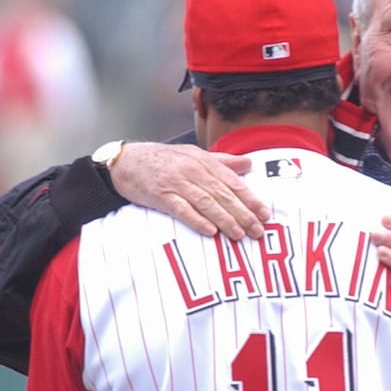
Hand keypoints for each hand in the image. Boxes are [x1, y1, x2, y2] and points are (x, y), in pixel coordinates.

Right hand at [110, 142, 269, 238]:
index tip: (265, 214)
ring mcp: (176, 182)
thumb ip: (222, 163)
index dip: (250, 199)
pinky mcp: (160, 195)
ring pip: (206, 202)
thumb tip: (249, 165)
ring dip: (225, 219)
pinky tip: (211, 232)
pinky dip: (197, 220)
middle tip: (258, 231)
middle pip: (222, 194)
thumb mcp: (194, 156)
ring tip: (239, 234)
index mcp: (203, 161)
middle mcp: (192, 170)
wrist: (126, 161)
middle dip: (243, 214)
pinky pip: (182, 209)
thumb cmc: (163, 161)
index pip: (232, 181)